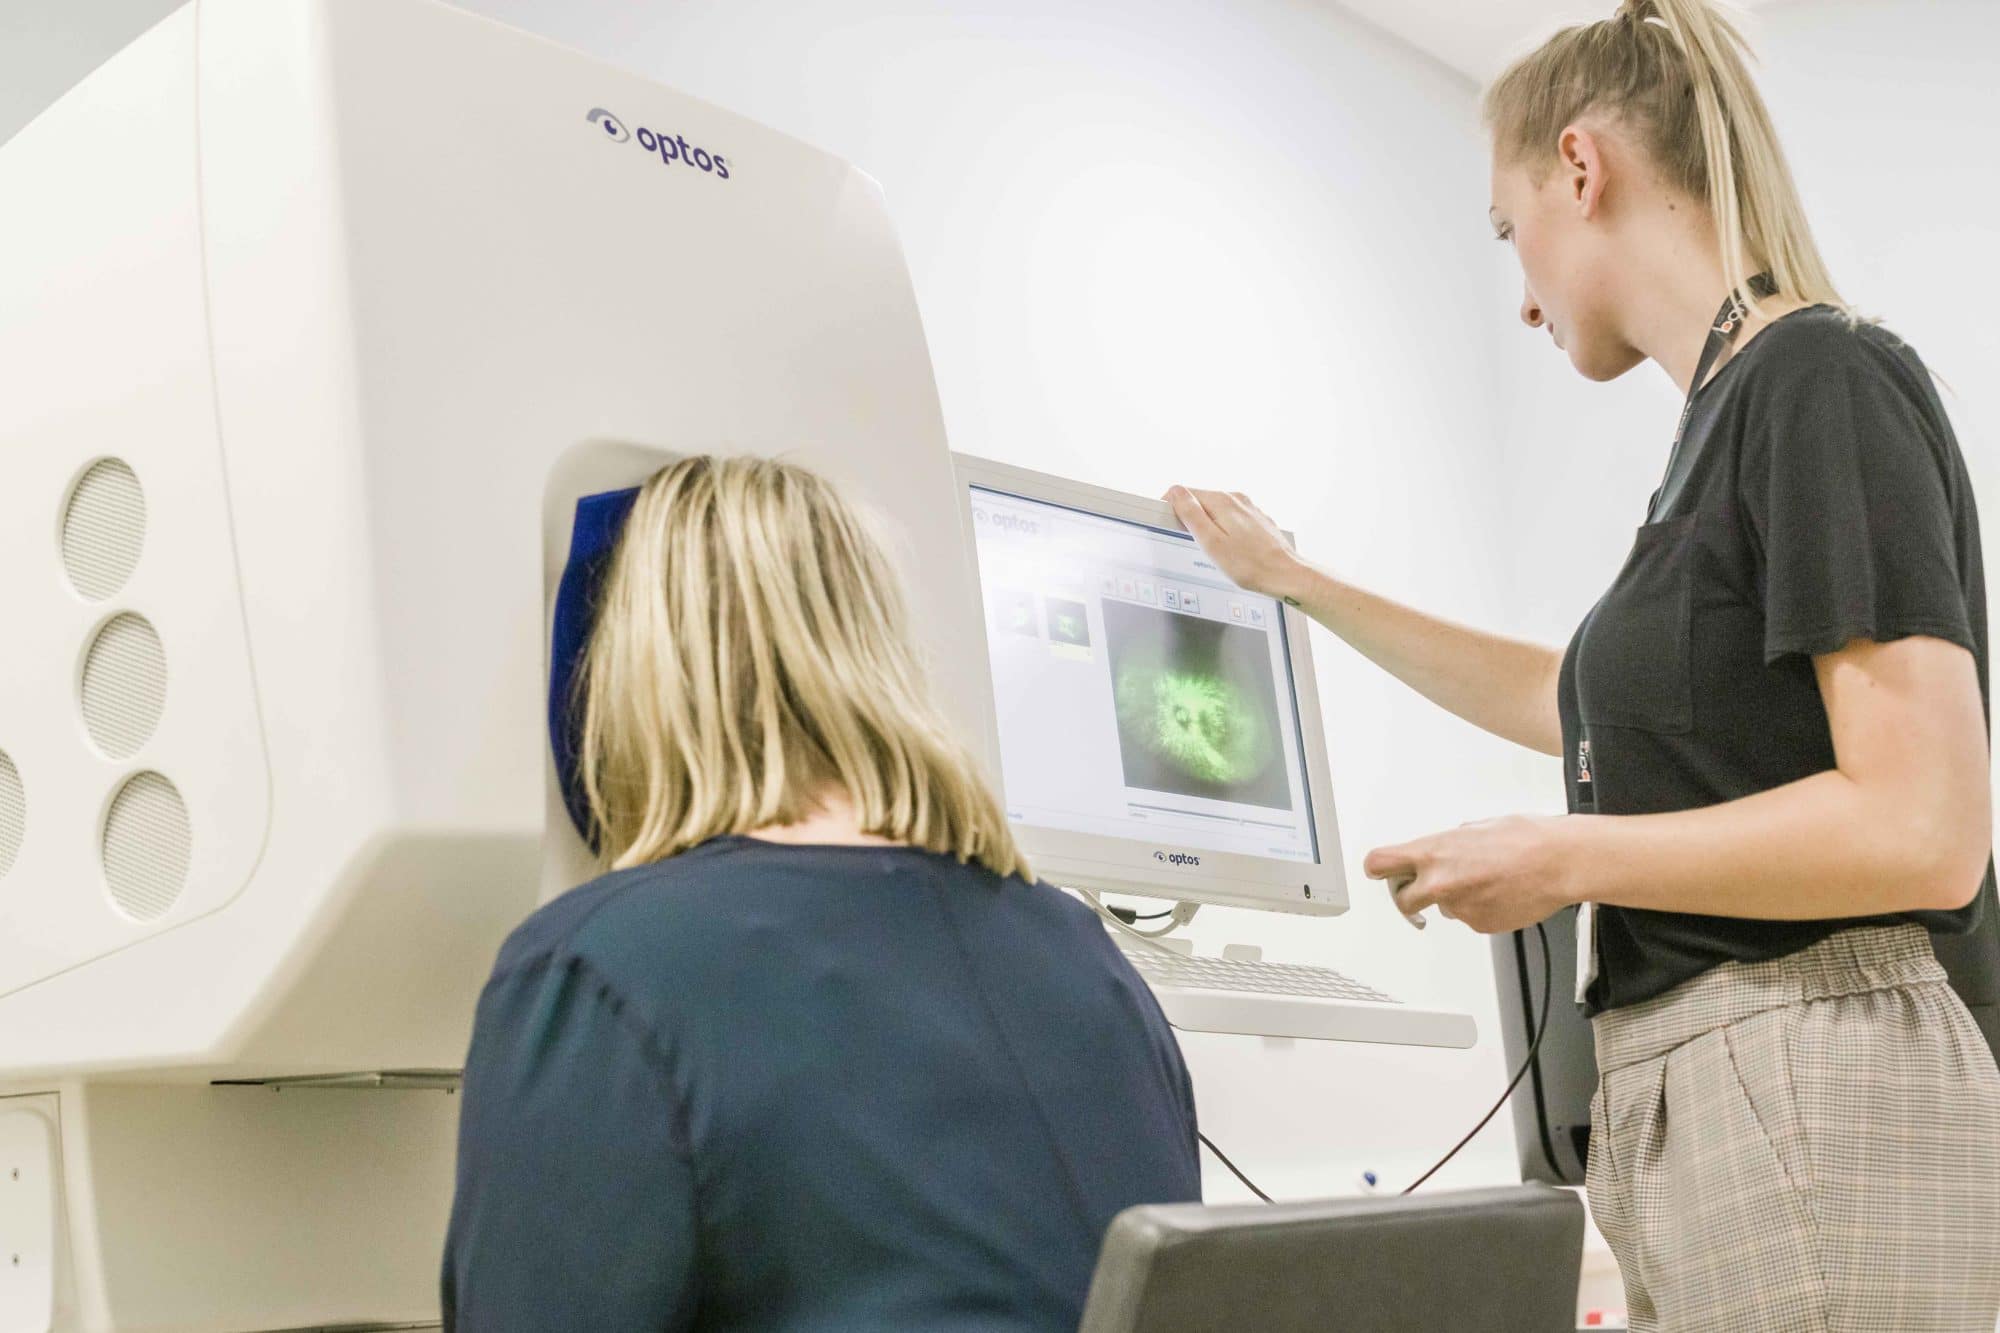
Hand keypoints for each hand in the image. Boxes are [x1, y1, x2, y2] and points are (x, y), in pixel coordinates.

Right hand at [1163, 486, 1304, 600]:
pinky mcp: (1256, 519)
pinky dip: (1223, 530)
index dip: (1171, 508)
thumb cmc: (1250, 565)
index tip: (1169, 525)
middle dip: (1190, 518)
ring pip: (1215, 510)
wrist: (1286, 574)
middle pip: (1200, 500)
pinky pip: (1230, 519)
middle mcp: (1236, 499)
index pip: (1183, 492)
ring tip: (1215, 551)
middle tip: (1195, 545)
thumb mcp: (1211, 542)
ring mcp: (1248, 508)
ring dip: (1207, 526)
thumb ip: (1191, 515)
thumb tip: (1175, 493)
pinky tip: (1231, 550)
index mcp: (1222, 501)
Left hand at [1363, 815, 1577, 934]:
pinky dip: (1479, 909)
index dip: (1378, 870)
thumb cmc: (1526, 839)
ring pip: (1442, 909)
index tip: (1380, 872)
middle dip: (1411, 895)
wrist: (1559, 863)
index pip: (1379, 864)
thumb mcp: (1476, 827)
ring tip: (1486, 881)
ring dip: (1454, 899)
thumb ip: (1450, 842)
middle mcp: (1439, 883)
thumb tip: (1443, 848)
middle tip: (1426, 888)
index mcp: (1434, 852)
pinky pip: (1469, 919)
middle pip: (1402, 900)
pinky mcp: (1479, 926)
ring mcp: (1459, 908)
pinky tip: (1499, 893)